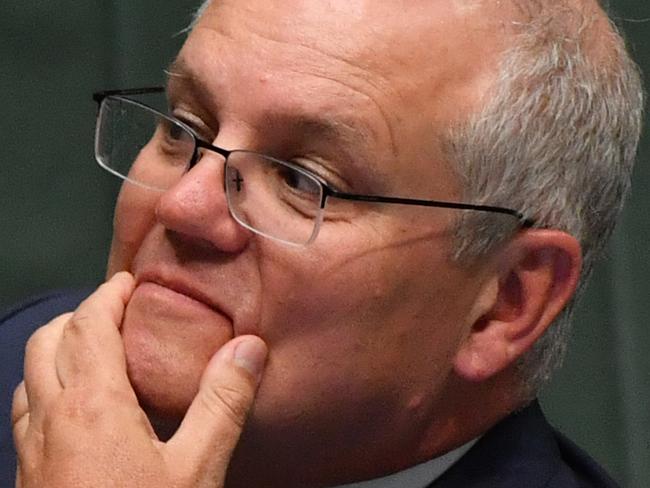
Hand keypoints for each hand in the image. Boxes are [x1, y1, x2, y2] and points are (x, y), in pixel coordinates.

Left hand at [11, 272, 267, 487]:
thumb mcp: (197, 469)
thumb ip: (223, 402)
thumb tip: (250, 347)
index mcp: (92, 403)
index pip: (90, 324)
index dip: (109, 294)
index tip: (131, 282)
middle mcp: (51, 417)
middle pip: (49, 338)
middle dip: (82, 314)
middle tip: (120, 313)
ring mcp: (31, 448)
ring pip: (30, 373)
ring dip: (60, 349)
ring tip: (101, 353)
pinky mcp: (26, 476)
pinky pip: (27, 411)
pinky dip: (48, 387)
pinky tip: (79, 411)